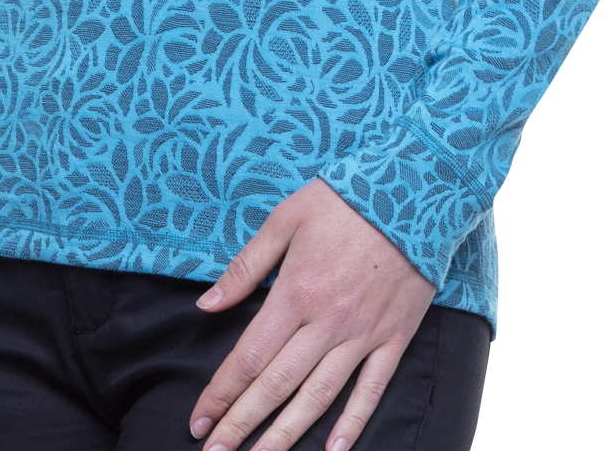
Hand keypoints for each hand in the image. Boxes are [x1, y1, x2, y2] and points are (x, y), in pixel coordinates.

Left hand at [189, 178, 435, 450]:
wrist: (413, 189)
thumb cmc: (344, 199)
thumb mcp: (285, 219)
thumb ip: (246, 267)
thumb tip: (207, 304)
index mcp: (295, 293)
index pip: (248, 357)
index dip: (221, 393)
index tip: (199, 420)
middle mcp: (327, 322)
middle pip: (276, 385)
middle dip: (242, 424)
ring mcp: (363, 334)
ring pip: (319, 397)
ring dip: (287, 434)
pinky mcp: (394, 336)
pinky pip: (372, 389)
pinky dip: (353, 423)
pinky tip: (335, 450)